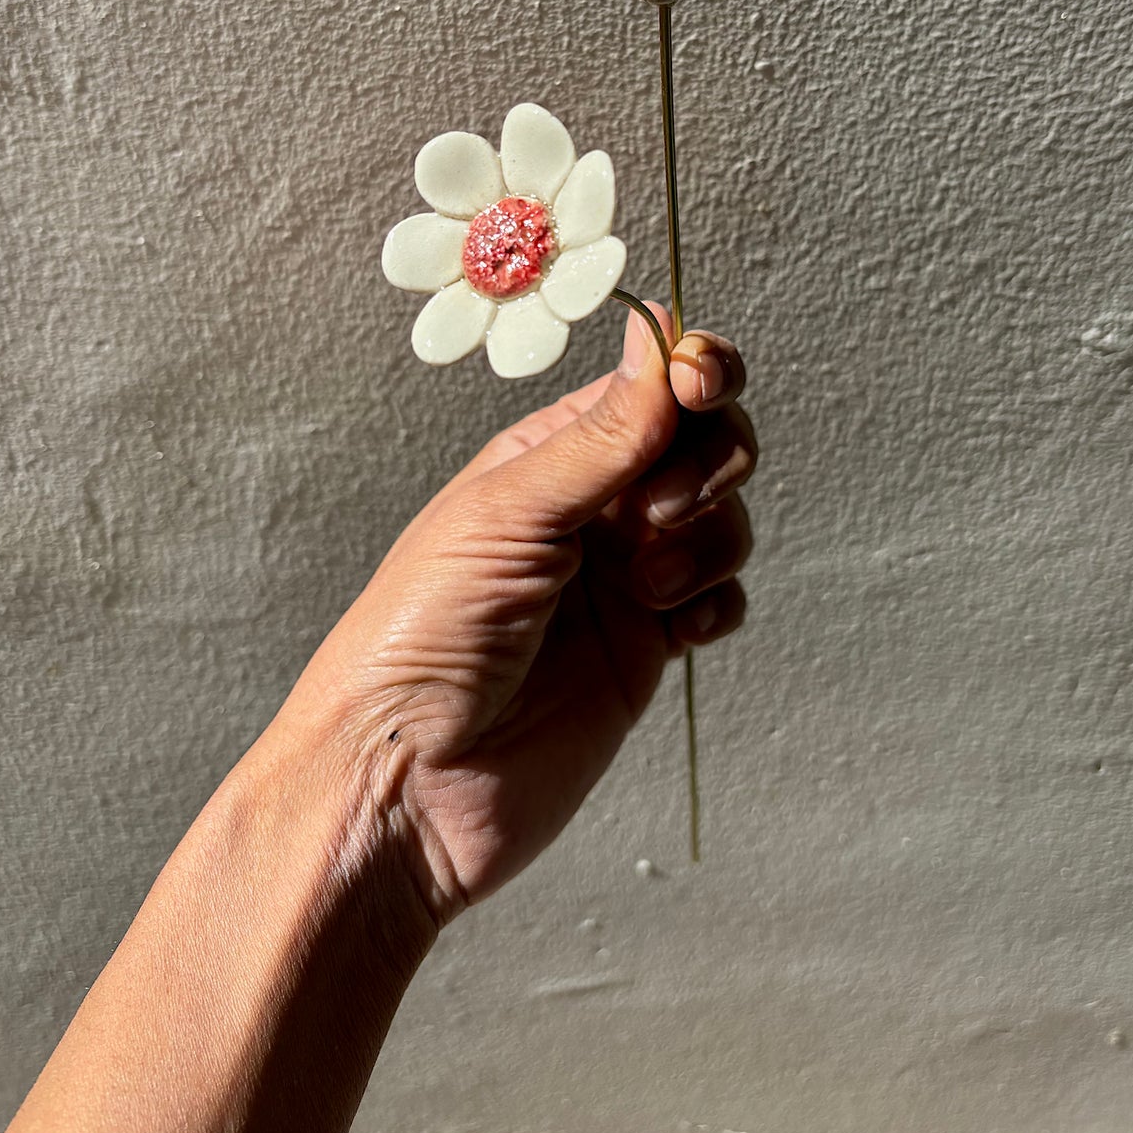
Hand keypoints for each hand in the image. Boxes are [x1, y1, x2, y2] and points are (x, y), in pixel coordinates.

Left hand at [288, 307, 755, 922]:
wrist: (410, 784)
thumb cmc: (417, 639)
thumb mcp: (504, 517)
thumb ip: (598, 441)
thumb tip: (662, 348)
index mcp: (545, 456)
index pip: (644, 382)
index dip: (689, 369)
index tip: (699, 383)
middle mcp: (590, 507)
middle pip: (702, 441)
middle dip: (706, 462)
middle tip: (655, 512)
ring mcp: (623, 577)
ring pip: (723, 518)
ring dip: (709, 540)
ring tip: (645, 590)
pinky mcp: (647, 647)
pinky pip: (720, 598)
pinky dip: (716, 602)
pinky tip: (674, 630)